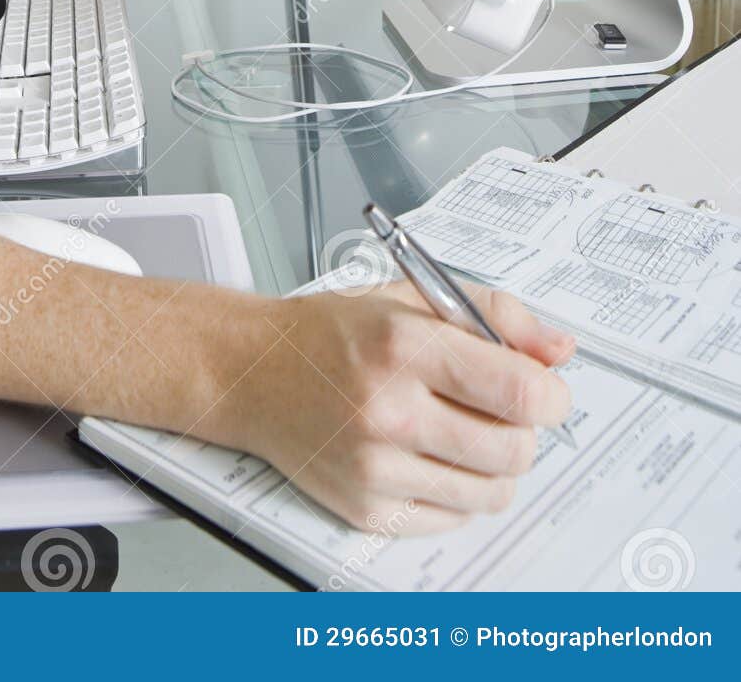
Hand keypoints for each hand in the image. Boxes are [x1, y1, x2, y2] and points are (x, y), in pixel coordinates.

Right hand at [230, 279, 573, 535]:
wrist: (256, 373)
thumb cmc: (334, 332)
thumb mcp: (414, 295)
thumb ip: (496, 315)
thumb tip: (558, 351)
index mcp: (405, 344)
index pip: (518, 393)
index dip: (551, 396)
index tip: (546, 391)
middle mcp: (389, 409)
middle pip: (514, 451)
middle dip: (523, 431)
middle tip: (500, 409)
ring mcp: (376, 467)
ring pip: (492, 494)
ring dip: (495, 465)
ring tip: (465, 431)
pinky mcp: (367, 509)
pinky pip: (454, 519)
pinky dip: (458, 492)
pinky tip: (432, 456)